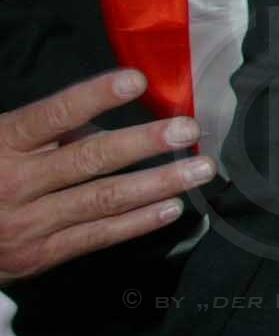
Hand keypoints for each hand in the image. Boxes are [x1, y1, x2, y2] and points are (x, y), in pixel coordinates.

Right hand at [0, 69, 211, 284]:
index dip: (95, 96)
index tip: (136, 79)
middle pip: (89, 159)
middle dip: (144, 143)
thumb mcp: (2, 140)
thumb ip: (49, 130)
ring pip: (103, 200)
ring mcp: (28, 223)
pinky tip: (172, 207)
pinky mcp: (41, 255)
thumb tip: (105, 120)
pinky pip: (98, 236)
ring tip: (201, 170)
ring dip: (158, 183)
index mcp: (3, 144)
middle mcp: (15, 183)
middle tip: (189, 129)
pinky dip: (138, 222)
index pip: (53, 115)